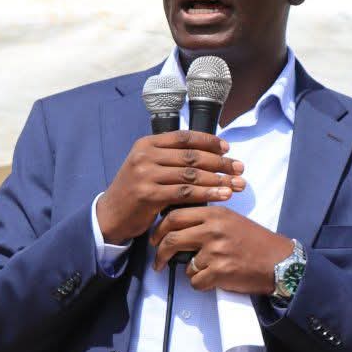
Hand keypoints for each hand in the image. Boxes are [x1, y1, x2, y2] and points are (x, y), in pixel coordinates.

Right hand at [96, 132, 245, 244]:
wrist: (111, 214)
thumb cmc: (137, 191)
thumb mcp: (149, 166)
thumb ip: (170, 158)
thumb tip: (208, 153)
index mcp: (147, 144)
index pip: (184, 137)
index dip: (209, 141)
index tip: (228, 148)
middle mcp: (145, 155)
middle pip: (191, 156)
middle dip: (220, 162)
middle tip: (240, 168)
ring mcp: (145, 174)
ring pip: (191, 174)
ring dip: (218, 179)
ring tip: (237, 184)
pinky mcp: (148, 195)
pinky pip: (185, 193)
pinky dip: (207, 194)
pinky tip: (223, 196)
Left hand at [150, 208, 291, 293]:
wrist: (279, 261)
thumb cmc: (255, 242)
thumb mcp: (231, 220)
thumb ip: (206, 220)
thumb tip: (176, 226)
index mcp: (215, 214)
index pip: (175, 216)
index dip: (159, 229)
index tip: (155, 239)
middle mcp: (213, 229)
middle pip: (171, 238)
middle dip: (160, 252)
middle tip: (158, 261)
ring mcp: (216, 250)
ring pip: (185, 264)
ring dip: (191, 271)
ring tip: (206, 271)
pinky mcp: (220, 271)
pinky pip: (196, 281)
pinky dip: (202, 284)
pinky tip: (216, 279)